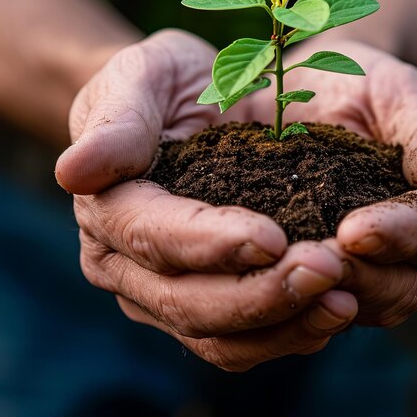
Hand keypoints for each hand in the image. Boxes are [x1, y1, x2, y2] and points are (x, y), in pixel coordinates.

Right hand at [56, 30, 357, 370]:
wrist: (183, 105)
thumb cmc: (161, 84)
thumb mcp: (141, 77)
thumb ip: (116, 120)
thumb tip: (74, 171)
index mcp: (108, 210)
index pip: (154, 238)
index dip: (210, 244)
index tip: (273, 236)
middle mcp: (127, 265)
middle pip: (188, 302)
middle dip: (259, 294)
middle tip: (328, 270)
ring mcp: (164, 292)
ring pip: (218, 336)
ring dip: (283, 326)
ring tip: (343, 300)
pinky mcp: (204, 302)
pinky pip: (242, 340)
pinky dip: (288, 332)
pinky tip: (332, 311)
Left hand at [244, 38, 416, 326]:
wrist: (319, 94)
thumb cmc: (368, 86)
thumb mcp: (402, 94)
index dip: (399, 235)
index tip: (355, 231)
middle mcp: (414, 250)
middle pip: (402, 286)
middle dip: (359, 276)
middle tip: (312, 263)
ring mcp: (372, 268)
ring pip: (359, 304)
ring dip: (324, 296)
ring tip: (282, 278)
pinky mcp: (327, 272)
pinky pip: (319, 302)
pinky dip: (297, 301)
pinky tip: (264, 285)